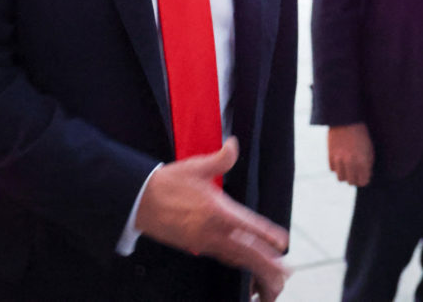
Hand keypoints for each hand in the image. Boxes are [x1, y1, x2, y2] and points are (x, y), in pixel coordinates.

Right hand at [136, 138, 290, 296]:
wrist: (139, 202)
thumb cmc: (168, 184)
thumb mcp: (196, 167)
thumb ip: (220, 159)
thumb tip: (234, 145)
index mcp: (215, 210)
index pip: (247, 225)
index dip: (266, 235)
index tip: (282, 243)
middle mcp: (211, 230)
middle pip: (245, 250)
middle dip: (266, 263)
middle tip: (284, 273)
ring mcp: (203, 241)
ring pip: (235, 258)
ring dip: (255, 268)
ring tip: (272, 278)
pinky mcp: (195, 246)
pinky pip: (222, 257)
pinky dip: (238, 264)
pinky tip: (247, 265)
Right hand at [328, 123, 374, 186]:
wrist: (346, 119)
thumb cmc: (361, 134)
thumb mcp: (369, 148)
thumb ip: (368, 164)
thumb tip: (366, 175)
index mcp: (362, 161)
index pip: (363, 181)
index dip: (364, 179)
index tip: (364, 176)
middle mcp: (350, 162)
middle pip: (351, 182)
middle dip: (355, 179)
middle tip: (356, 173)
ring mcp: (338, 159)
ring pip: (340, 178)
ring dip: (344, 174)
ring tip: (347, 168)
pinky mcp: (330, 155)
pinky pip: (332, 169)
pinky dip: (336, 167)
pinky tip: (340, 160)